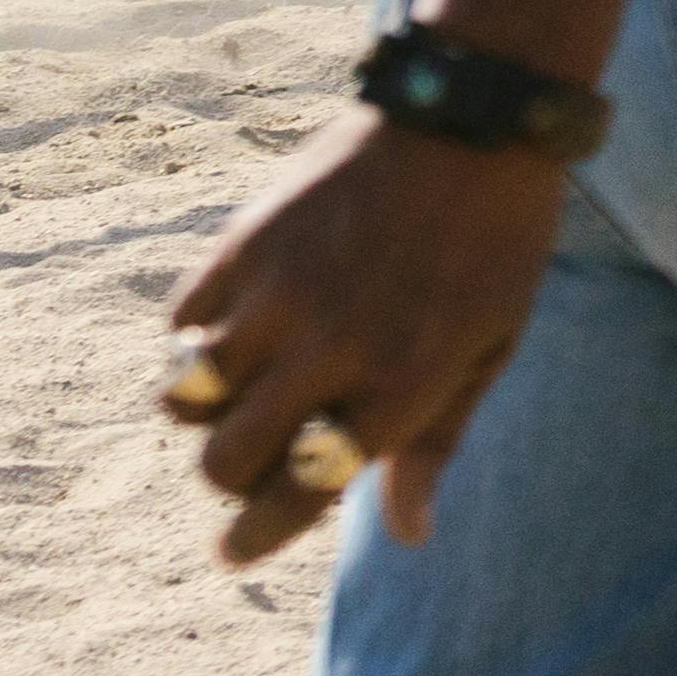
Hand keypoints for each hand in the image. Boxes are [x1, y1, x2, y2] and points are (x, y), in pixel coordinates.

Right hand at [155, 113, 572, 568]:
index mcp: (399, 385)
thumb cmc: (496, 244)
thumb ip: (435, 442)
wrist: (470, 121)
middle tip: (258, 452)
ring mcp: (278, 295)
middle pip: (224, 460)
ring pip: (184, 397)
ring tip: (246, 387)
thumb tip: (408, 534)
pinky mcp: (242, 244)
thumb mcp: (491, 347)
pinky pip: (179, 324)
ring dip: (204, 410)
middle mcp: (329, 350)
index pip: (299, 493)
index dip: (255, 538)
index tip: (231, 554)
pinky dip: (194, 338)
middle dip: (231, 476)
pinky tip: (235, 324)